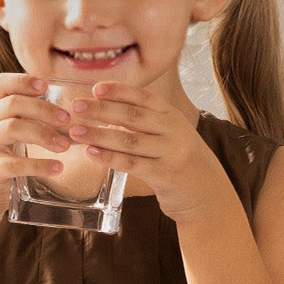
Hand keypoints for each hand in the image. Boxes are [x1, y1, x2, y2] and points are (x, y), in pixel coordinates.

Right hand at [0, 73, 74, 219]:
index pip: (1, 84)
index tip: (45, 85)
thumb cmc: (0, 150)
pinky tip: (57, 167)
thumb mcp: (6, 125)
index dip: (22, 81)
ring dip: (43, 135)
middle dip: (43, 109)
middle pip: (12, 104)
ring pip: (12, 128)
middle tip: (67, 119)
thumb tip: (68, 108)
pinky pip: (15, 164)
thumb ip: (27, 113)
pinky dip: (39, 165)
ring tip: (65, 146)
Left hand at [64, 82, 232, 224]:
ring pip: (129, 140)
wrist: (208, 194)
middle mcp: (173, 130)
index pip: (143, 97)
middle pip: (132, 115)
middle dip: (101, 109)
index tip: (95, 88)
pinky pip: (132, 163)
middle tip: (76, 106)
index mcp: (172, 116)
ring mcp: (170, 152)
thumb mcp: (170, 135)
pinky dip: (109, 157)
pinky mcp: (165, 175)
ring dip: (99, 134)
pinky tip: (91, 153)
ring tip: (75, 132)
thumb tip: (105, 109)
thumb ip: (146, 123)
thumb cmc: (181, 162)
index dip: (118, 90)